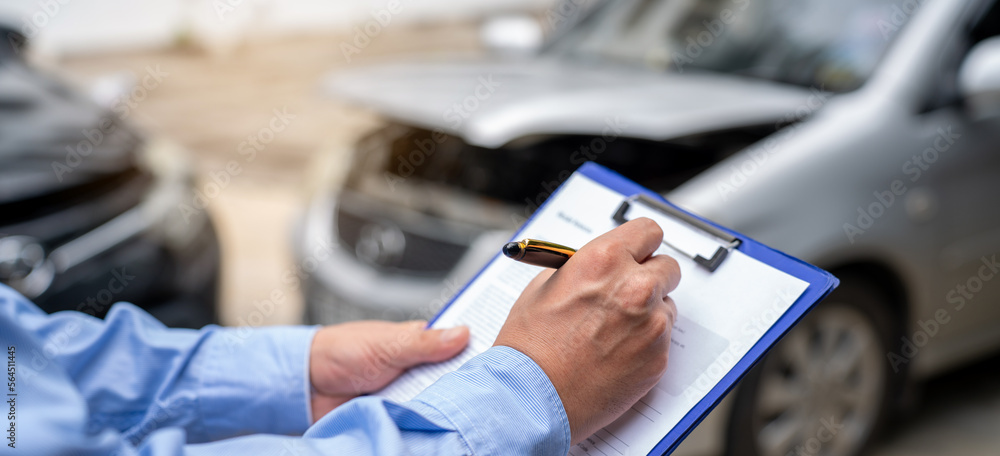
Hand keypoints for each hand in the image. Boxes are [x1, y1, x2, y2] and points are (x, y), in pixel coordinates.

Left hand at [309, 320, 469, 420]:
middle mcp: (417, 370)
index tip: (495, 358)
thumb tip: (463, 333)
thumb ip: (424, 342)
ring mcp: (408, 395)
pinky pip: (418, 422)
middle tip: (478, 391)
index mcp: (419, 344)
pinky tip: (431, 424)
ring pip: (437, 403)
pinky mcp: (397, 417)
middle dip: (461, 386)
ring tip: (457, 411)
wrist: (304, 385)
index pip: (458, 347)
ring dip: (441, 406)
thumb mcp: (387, 343)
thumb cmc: (340, 352)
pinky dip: (423, 424)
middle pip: (452, 380)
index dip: (475, 352)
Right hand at [494, 218, 679, 442]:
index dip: (641, 244)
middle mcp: (635, 287)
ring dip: (648, 312)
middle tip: (628, 293)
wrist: (532, 398)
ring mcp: (651, 324)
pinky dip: (644, 343)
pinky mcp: (658, 357)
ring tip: (612, 332)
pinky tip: (614, 354)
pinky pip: (661, 338)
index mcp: (605, 259)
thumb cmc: (530, 346)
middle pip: (668, 267)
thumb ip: (581, 268)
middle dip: (650, 276)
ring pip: (666, 305)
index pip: (648, 231)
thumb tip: (600, 265)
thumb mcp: (544, 287)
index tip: (638, 252)